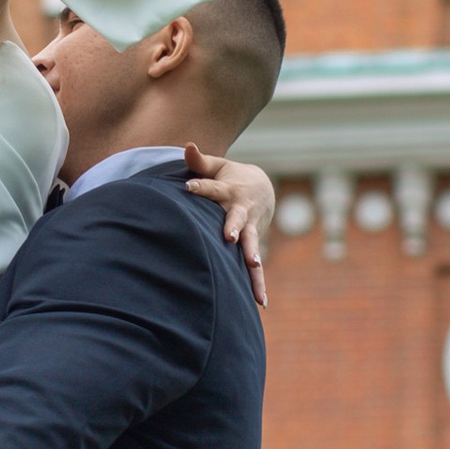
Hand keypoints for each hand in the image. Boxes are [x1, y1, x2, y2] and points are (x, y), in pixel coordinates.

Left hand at [183, 143, 272, 308]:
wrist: (262, 189)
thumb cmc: (230, 177)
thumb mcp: (217, 166)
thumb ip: (200, 161)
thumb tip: (187, 146)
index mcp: (229, 190)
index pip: (212, 188)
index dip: (200, 187)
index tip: (188, 187)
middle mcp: (241, 211)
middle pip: (237, 219)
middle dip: (234, 226)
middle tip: (229, 236)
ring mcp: (250, 229)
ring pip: (251, 244)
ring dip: (252, 255)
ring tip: (253, 265)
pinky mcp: (253, 244)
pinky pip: (255, 266)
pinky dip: (258, 282)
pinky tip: (260, 302)